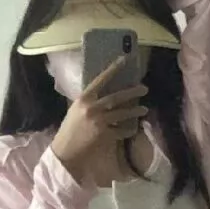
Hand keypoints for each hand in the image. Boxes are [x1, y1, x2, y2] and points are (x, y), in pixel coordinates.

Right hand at [50, 57, 148, 183]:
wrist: (65, 148)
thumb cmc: (70, 127)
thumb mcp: (76, 108)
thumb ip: (90, 100)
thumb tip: (104, 91)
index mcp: (84, 98)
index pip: (101, 79)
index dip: (113, 69)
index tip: (124, 59)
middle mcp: (91, 108)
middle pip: (116, 97)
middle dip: (132, 92)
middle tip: (144, 89)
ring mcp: (98, 122)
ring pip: (121, 114)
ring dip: (134, 111)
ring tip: (145, 109)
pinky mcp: (103, 135)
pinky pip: (120, 131)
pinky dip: (128, 130)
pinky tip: (133, 129)